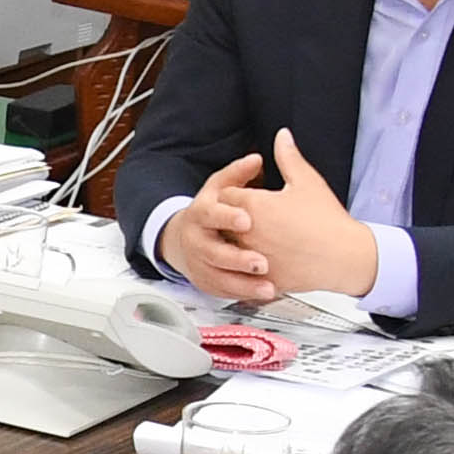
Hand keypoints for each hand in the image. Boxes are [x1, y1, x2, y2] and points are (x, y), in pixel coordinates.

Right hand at [158, 153, 279, 301]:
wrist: (185, 238)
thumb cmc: (210, 211)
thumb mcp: (220, 187)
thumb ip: (238, 174)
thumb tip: (256, 159)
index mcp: (200, 213)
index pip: (210, 214)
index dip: (227, 217)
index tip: (247, 220)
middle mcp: (196, 240)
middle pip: (212, 252)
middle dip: (237, 258)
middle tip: (260, 262)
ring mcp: (199, 263)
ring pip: (218, 277)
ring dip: (244, 283)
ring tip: (268, 286)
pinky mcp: (206, 282)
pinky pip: (223, 291)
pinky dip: (244, 294)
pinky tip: (263, 293)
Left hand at [238, 130, 384, 301]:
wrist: (347, 256)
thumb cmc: (328, 220)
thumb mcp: (307, 182)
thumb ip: (288, 157)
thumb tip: (282, 136)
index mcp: (253, 205)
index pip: (225, 195)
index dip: (235, 192)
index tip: (246, 194)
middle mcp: (246, 232)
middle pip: (222, 222)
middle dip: (231, 218)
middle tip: (248, 216)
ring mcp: (252, 257)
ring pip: (229, 249)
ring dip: (236, 242)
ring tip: (256, 237)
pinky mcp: (260, 278)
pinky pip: (243, 271)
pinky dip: (248, 265)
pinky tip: (264, 258)